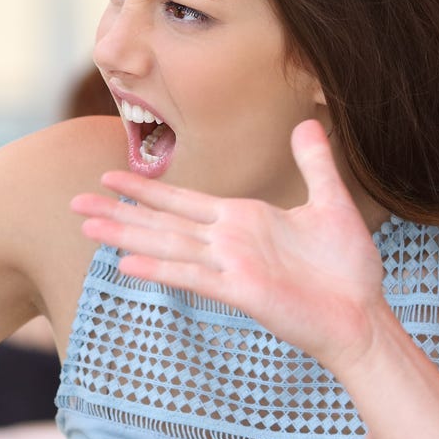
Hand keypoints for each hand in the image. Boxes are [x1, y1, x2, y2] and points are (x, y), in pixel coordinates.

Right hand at [71, 119, 390, 366]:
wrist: (363, 315)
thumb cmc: (348, 267)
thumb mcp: (332, 203)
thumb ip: (315, 164)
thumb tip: (308, 123)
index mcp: (242, 221)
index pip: (182, 200)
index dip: (145, 189)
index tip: (109, 176)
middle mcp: (228, 243)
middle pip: (162, 222)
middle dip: (119, 212)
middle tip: (75, 203)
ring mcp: (231, 268)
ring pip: (168, 246)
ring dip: (127, 237)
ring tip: (88, 229)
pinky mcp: (243, 293)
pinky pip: (196, 278)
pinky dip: (162, 270)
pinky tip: (127, 265)